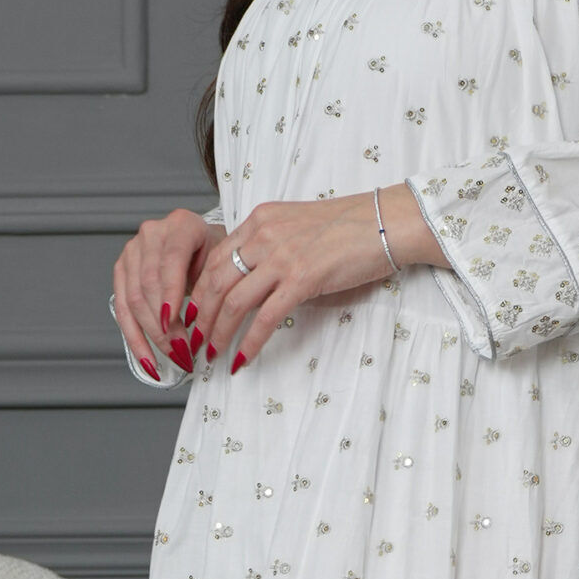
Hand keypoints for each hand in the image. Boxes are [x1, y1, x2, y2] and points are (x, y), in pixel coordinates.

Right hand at [113, 207, 223, 372]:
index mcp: (180, 225)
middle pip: (148, 284)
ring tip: (172, 355)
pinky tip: (147, 358)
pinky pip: (122, 309)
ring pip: (133, 300)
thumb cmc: (214, 251)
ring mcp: (132, 252)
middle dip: (164, 324)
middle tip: (183, 349)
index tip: (172, 322)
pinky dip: (135, 338)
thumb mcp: (223, 263)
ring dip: (152, 335)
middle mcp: (151, 234)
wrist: (201, 241)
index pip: (170, 261)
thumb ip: (213, 289)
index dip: (170, 294)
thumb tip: (206, 328)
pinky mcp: (122, 271)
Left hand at [188, 187, 440, 372]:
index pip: (215, 257)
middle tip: (193, 340)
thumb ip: (273, 244)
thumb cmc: (351, 226)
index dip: (198, 289)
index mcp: (260, 220)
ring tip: (211, 354)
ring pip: (233, 301)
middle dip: (199, 315)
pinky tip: (242, 359)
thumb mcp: (298, 224)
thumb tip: (259, 277)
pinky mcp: (302, 279)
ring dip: (218, 332)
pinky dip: (250, 342)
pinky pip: (265, 318)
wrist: (386, 222)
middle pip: (216, 281)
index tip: (192, 312)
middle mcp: (263, 235)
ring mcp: (282, 257)